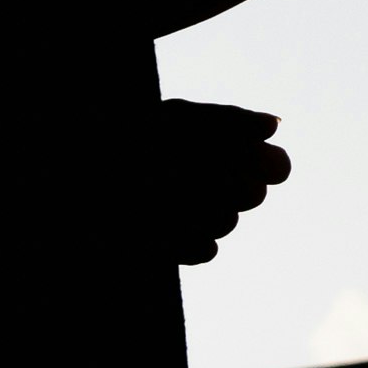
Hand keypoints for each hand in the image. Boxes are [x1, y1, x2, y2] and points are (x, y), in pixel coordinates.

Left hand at [151, 99, 287, 263]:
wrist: (91, 174)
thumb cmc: (135, 139)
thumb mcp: (178, 118)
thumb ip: (228, 120)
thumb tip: (274, 125)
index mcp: (230, 152)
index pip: (276, 166)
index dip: (267, 164)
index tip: (246, 156)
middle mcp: (223, 187)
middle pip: (253, 195)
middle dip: (227, 182)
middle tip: (192, 168)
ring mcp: (205, 220)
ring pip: (226, 222)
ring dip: (197, 204)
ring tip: (158, 188)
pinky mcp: (185, 249)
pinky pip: (205, 249)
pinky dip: (183, 234)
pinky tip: (156, 218)